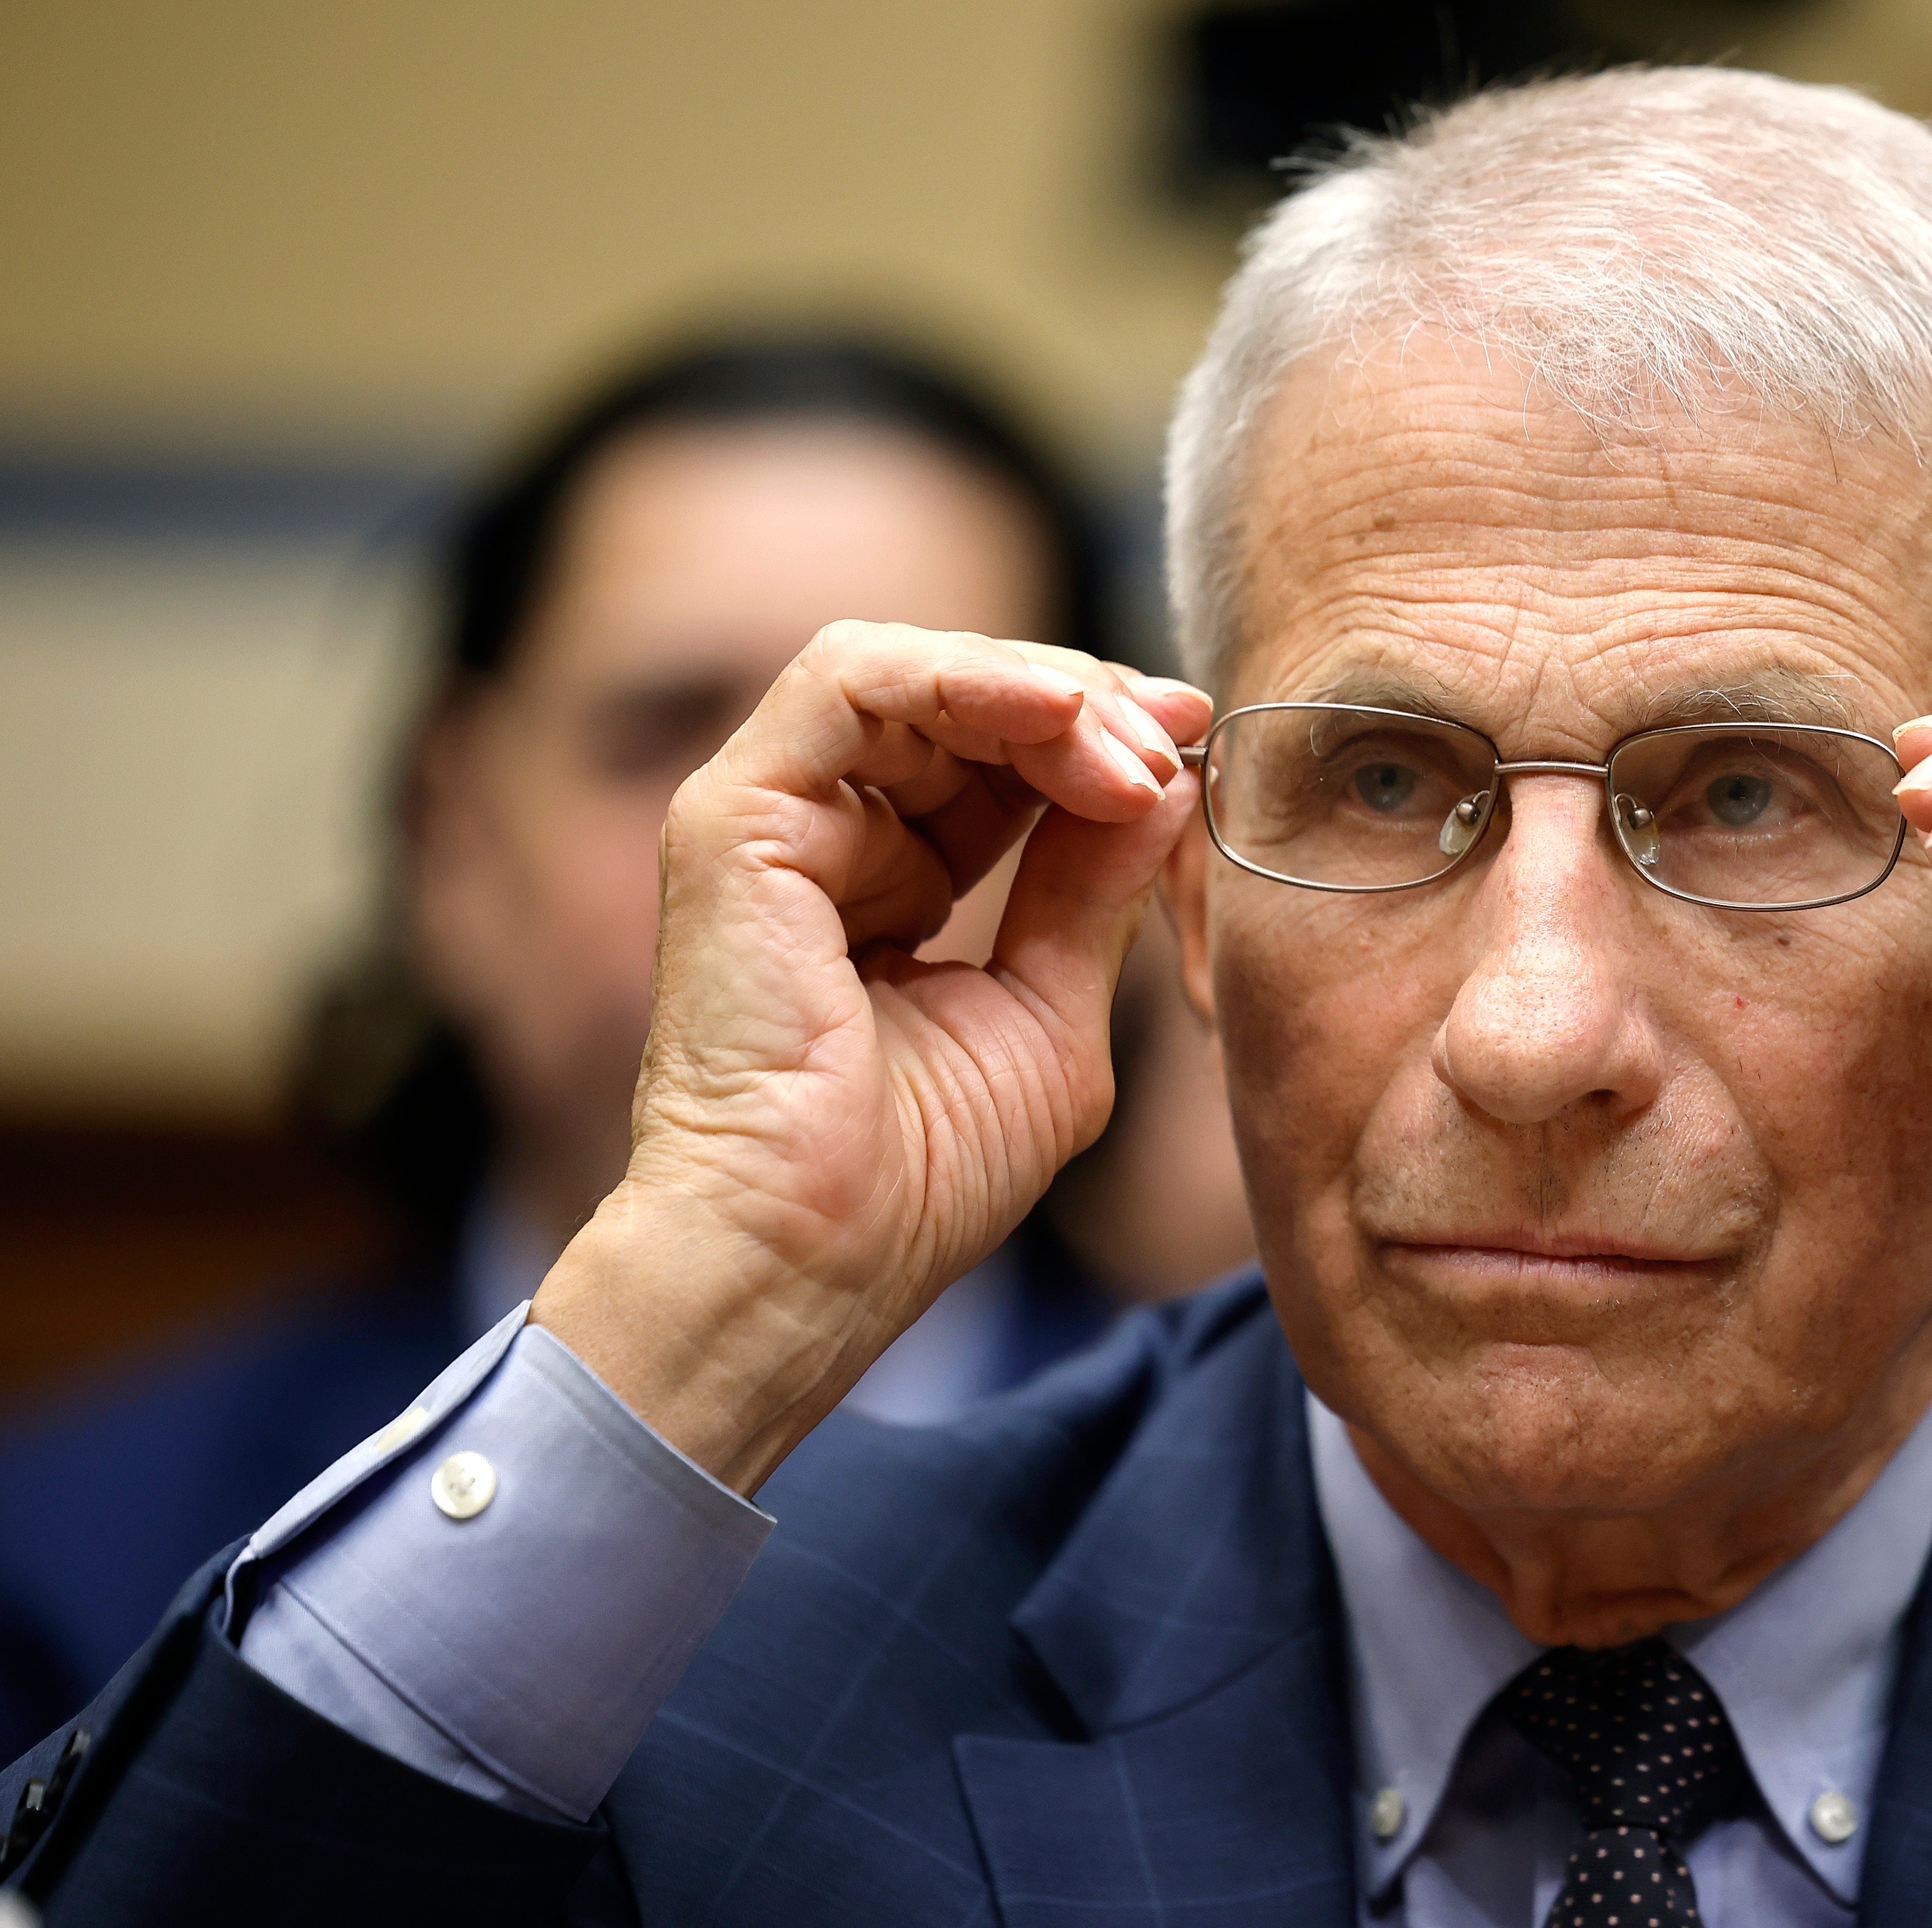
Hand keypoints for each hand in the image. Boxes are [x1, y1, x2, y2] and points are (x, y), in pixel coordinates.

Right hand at [531, 622, 1208, 1492]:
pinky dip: (964, 680)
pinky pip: (849, 681)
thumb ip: (1093, 890)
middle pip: (961, 701)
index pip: (999, 758)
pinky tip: (1059, 720)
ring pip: (908, 670)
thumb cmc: (922, 1176)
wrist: (818, 1261)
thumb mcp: (1052, 1009)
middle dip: (1086, 705)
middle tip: (1178, 738)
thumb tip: (1165, 781)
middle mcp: (825, 837)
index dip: (1100, 738)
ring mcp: (770, 820)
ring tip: (1129, 749)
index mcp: (892, 881)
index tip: (1196, 748)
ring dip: (1038, 690)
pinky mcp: (735, 818)